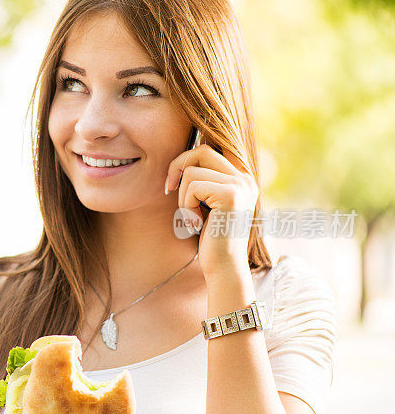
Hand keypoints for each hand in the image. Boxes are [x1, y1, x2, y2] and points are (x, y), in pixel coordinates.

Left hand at [165, 143, 258, 277]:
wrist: (223, 266)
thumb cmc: (209, 236)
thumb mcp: (206, 202)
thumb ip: (203, 179)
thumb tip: (180, 160)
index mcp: (241, 177)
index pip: (212, 147)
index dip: (187, 157)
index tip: (173, 181)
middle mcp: (245, 178)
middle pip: (202, 151)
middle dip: (177, 167)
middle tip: (168, 189)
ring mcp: (240, 185)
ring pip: (192, 171)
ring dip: (182, 197)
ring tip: (191, 217)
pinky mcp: (231, 195)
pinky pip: (193, 186)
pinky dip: (186, 206)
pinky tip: (196, 223)